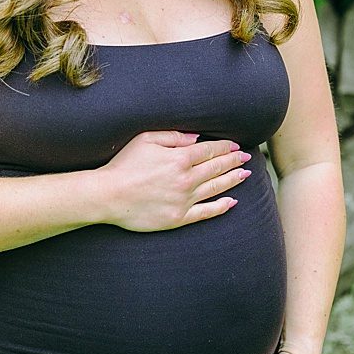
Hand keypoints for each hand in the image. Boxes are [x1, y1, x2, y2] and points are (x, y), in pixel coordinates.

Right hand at [97, 130, 251, 231]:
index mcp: (179, 158)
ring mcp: (185, 200)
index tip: (234, 146)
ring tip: (245, 175)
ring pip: (216, 188)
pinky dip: (221, 206)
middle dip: (234, 161)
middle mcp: (187, 179)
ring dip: (233, 180)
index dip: (224, 147)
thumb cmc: (123, 165)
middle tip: (246, 158)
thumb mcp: (144, 140)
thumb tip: (196, 138)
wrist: (108, 195)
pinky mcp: (179, 217)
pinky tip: (231, 202)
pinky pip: (206, 212)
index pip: (209, 150)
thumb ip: (172, 136)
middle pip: (217, 168)